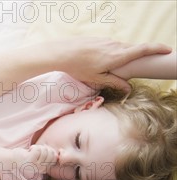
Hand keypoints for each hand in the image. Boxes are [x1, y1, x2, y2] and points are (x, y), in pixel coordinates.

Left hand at [8, 146, 55, 179]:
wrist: (10, 160)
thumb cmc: (24, 158)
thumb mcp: (37, 159)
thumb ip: (47, 158)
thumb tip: (57, 154)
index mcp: (42, 170)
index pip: (54, 159)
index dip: (51, 151)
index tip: (43, 149)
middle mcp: (39, 170)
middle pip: (51, 154)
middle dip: (45, 148)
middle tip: (38, 149)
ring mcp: (35, 166)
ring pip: (45, 151)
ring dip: (39, 147)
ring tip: (32, 150)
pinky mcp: (29, 161)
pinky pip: (38, 150)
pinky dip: (34, 147)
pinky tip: (29, 150)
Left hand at [46, 37, 172, 90]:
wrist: (63, 52)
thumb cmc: (79, 67)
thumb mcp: (97, 79)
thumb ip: (114, 82)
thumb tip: (129, 89)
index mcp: (118, 56)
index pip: (143, 50)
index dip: (157, 48)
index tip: (168, 50)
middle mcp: (115, 46)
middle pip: (134, 49)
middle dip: (140, 56)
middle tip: (145, 63)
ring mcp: (108, 41)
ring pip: (122, 48)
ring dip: (124, 56)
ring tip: (116, 66)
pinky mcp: (101, 39)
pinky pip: (112, 46)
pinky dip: (114, 53)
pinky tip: (102, 61)